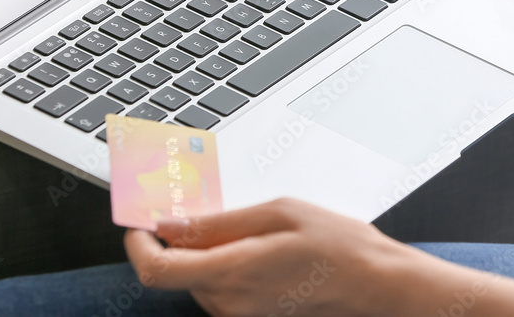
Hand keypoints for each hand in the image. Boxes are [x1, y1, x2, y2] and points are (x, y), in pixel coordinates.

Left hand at [124, 198, 414, 315]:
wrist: (376, 286)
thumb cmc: (338, 246)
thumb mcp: (278, 213)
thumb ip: (218, 222)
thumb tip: (171, 223)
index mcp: (232, 272)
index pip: (156, 268)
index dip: (137, 243)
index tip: (139, 221)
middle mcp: (229, 302)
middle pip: (176, 270)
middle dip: (181, 238)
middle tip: (208, 207)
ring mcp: (240, 315)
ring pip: (198, 278)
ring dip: (208, 251)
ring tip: (252, 228)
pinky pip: (221, 289)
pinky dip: (226, 265)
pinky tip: (261, 248)